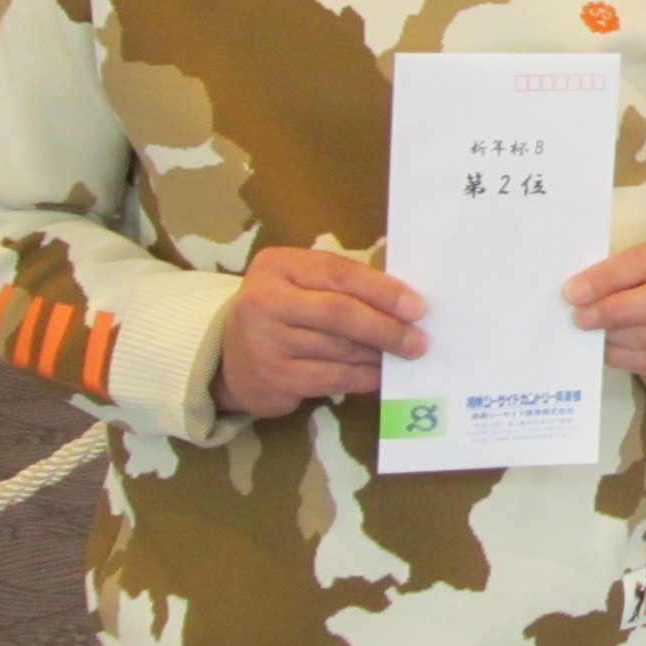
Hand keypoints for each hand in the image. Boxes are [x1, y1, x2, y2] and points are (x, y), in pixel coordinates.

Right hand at [213, 246, 426, 418]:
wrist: (228, 355)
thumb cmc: (283, 309)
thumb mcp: (303, 282)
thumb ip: (343, 285)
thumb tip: (405, 304)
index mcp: (277, 265)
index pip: (338, 273)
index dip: (381, 290)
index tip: (417, 306)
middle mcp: (264, 301)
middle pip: (339, 313)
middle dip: (385, 328)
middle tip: (418, 340)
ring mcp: (265, 343)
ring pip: (339, 349)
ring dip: (378, 354)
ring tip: (404, 355)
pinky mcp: (273, 379)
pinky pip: (332, 379)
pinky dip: (363, 378)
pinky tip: (380, 375)